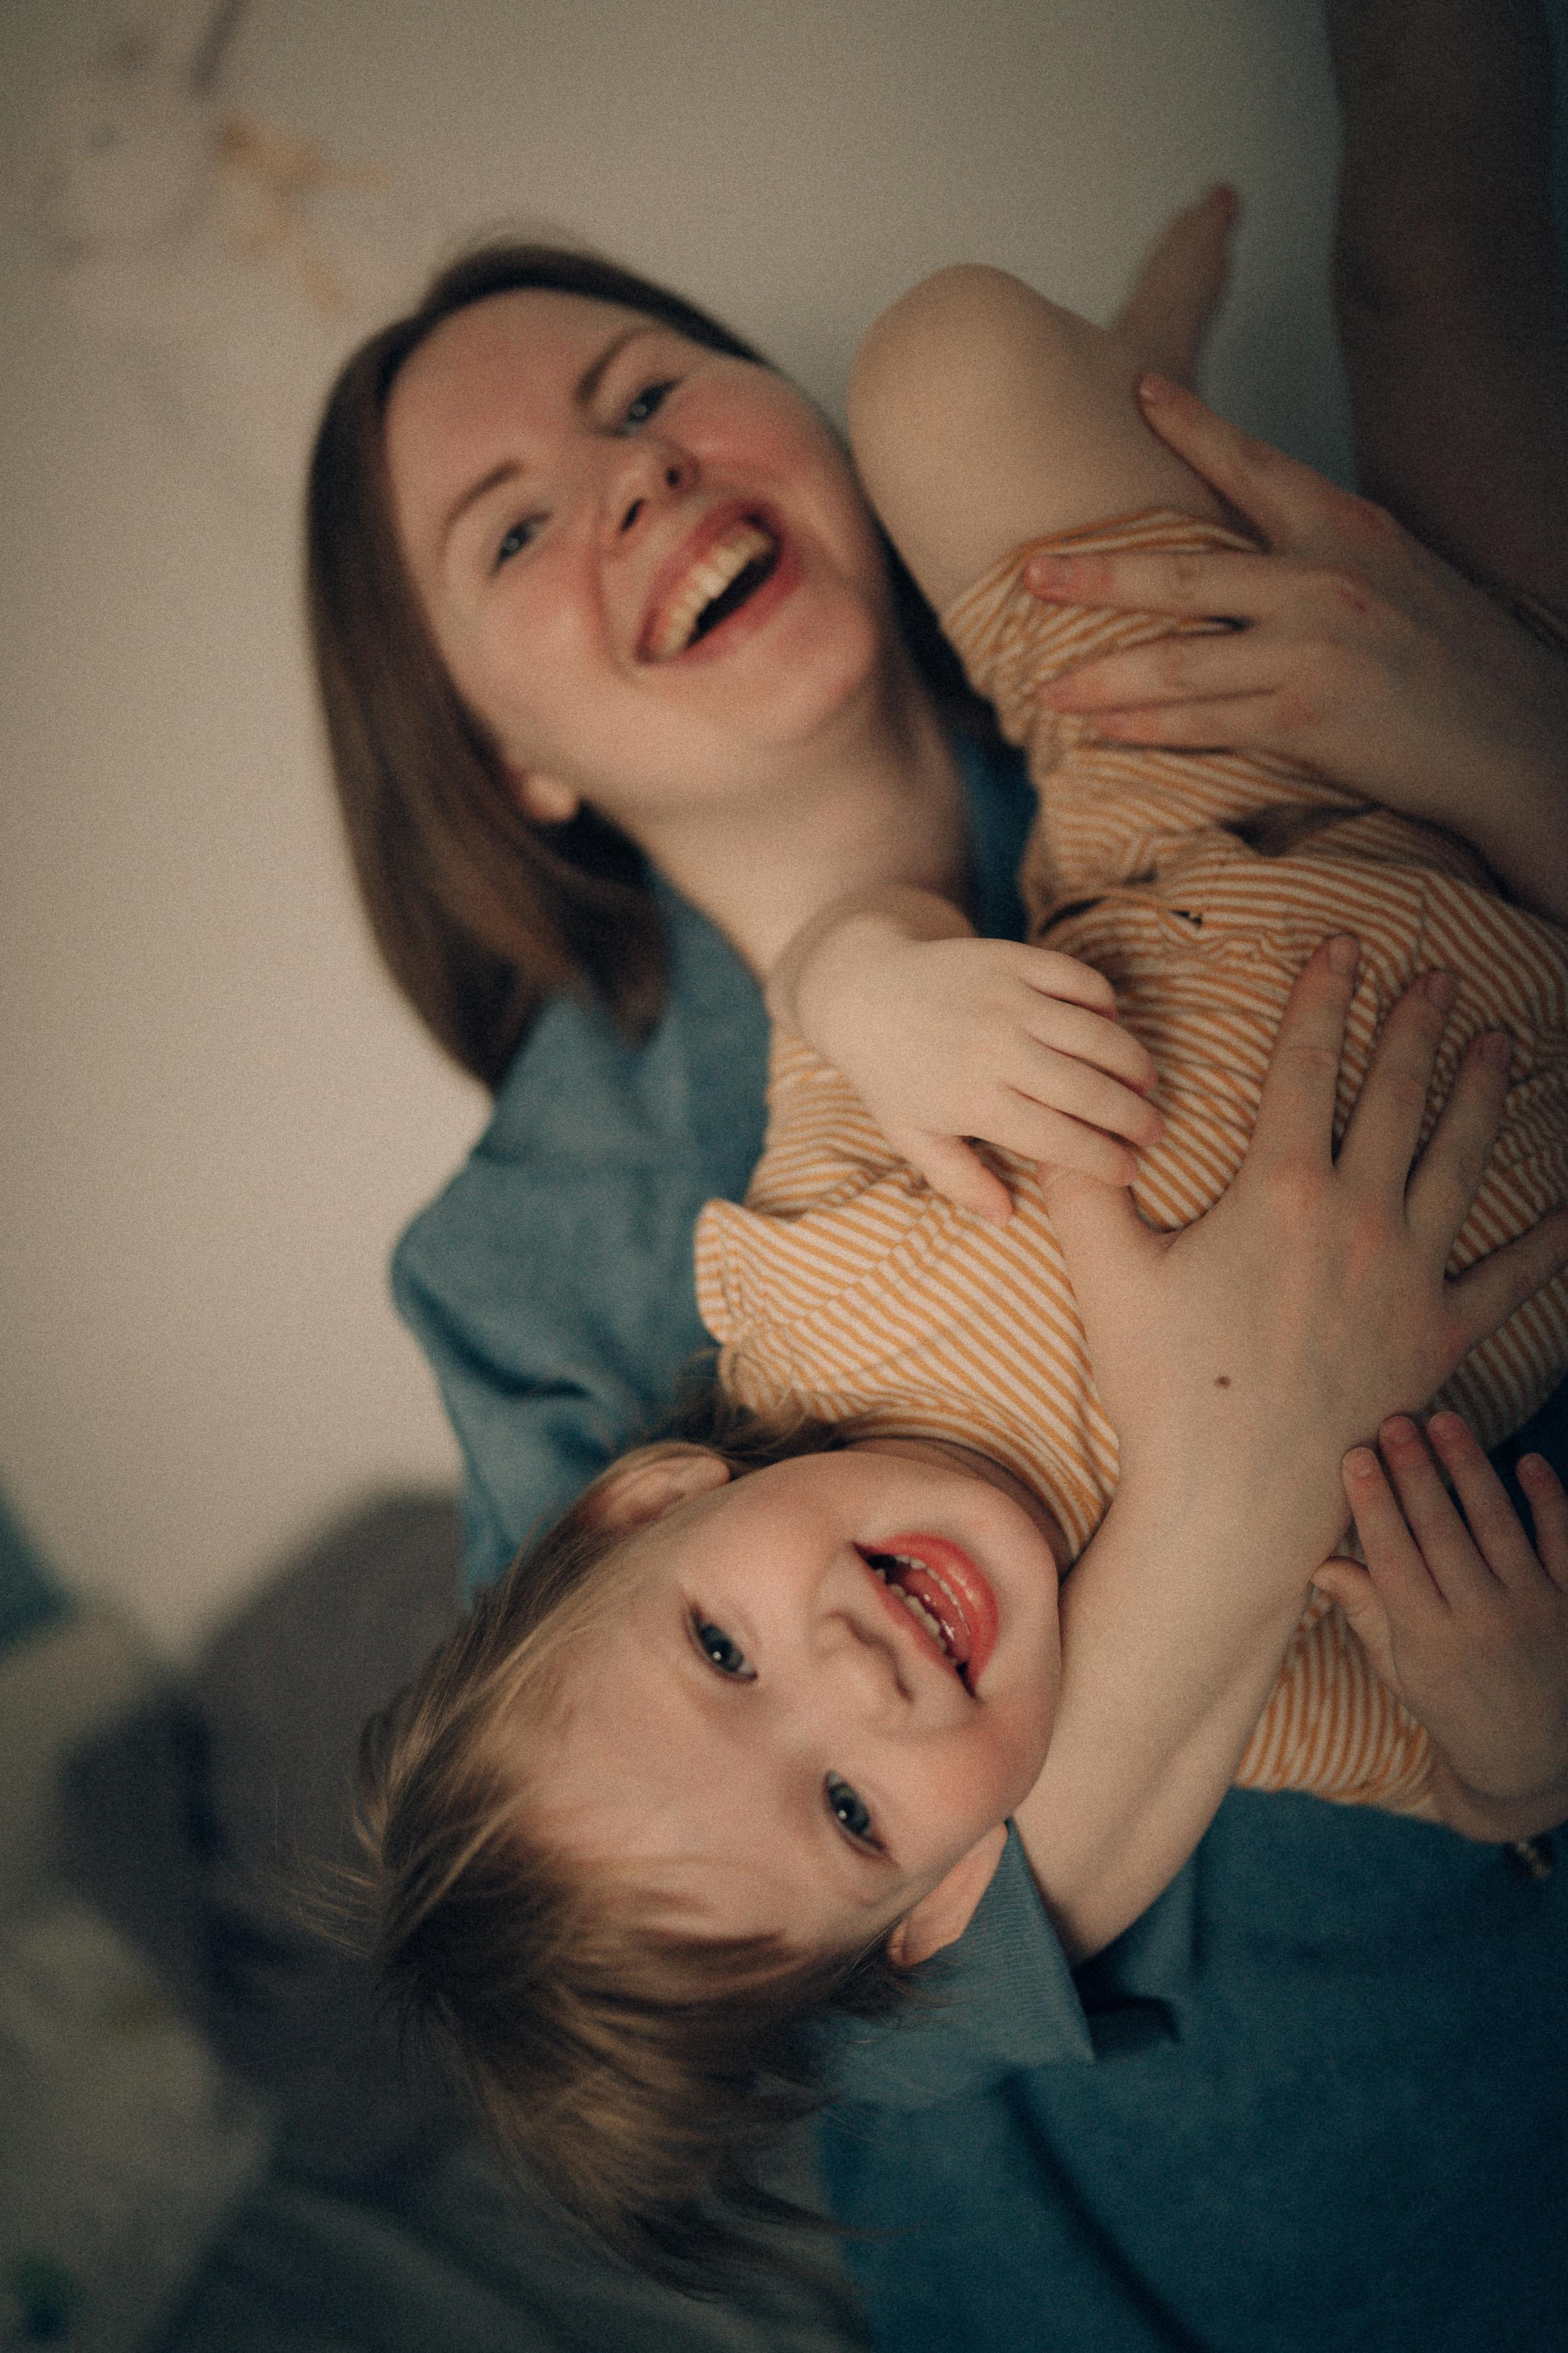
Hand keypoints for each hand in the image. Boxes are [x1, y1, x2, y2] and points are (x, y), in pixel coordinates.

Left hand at [786, 901, 1161, 1224]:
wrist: (861, 991)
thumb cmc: (891, 1075)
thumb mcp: (912, 1137)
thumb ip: (959, 1181)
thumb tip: (1007, 1218)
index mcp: (973, 1101)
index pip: (1059, 1139)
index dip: (1103, 1159)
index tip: (1129, 1172)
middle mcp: (994, 1050)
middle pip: (1089, 1091)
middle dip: (1134, 1118)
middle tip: (1154, 1132)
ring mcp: (1005, 999)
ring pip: (1096, 1036)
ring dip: (1132, 1064)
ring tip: (1145, 1085)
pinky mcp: (1011, 958)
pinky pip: (1081, 982)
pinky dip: (1105, 1006)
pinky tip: (1108, 1030)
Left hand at [1024, 377, 1567, 922]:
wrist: (1519, 739)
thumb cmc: (1455, 660)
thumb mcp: (1397, 577)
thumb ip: (1323, 554)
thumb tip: (1251, 548)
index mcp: (1347, 530)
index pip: (1255, 467)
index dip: (1192, 426)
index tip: (1138, 388)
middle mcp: (1324, 580)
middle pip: (1183, 573)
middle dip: (1097, 575)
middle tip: (1030, 574)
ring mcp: (1313, 650)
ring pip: (1178, 662)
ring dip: (1101, 678)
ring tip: (1042, 688)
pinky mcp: (1308, 719)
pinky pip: (1205, 726)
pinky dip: (1148, 731)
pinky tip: (1101, 735)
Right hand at [1044, 935, 1567, 1567]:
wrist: (1234, 1498)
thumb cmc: (1167, 1389)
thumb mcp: (1108, 1278)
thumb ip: (1084, 1188)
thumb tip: (1058, 1121)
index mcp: (1279, 1190)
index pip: (1305, 1065)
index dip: (1324, 997)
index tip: (1343, 944)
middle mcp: (1357, 1216)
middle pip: (1399, 1096)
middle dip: (1419, 1026)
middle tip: (1441, 976)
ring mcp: (1409, 1272)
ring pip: (1461, 1160)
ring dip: (1484, 1093)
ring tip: (1501, 1043)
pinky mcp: (1441, 1332)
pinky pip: (1512, 1274)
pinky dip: (1550, 1238)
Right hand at [1316, 1413, 1567, 1830]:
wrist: (1534, 1761)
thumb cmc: (1455, 1710)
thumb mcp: (1403, 1674)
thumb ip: (1368, 1615)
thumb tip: (1320, 1564)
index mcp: (1428, 1640)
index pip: (1393, 1556)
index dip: (1372, 1503)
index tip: (1354, 1456)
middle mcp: (1480, 1621)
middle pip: (1441, 1531)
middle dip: (1414, 1471)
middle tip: (1394, 1421)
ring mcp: (1533, 1610)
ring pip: (1496, 1524)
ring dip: (1469, 1468)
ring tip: (1444, 1421)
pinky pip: (1563, 1542)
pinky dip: (1549, 1500)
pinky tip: (1526, 1460)